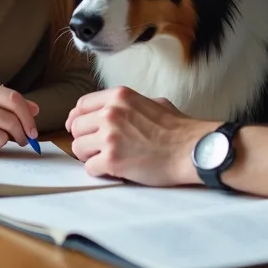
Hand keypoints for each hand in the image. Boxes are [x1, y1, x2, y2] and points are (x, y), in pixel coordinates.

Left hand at [66, 87, 217, 185]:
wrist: (191, 149)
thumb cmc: (178, 129)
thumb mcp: (153, 102)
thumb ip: (129, 104)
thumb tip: (113, 108)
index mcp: (120, 97)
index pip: (82, 105)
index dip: (77, 118)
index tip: (78, 127)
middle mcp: (111, 113)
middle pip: (76, 127)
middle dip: (85, 139)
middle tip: (97, 148)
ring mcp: (109, 137)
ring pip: (78, 148)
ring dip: (89, 156)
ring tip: (106, 159)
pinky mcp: (112, 160)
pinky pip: (89, 168)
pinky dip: (99, 171)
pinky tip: (113, 170)